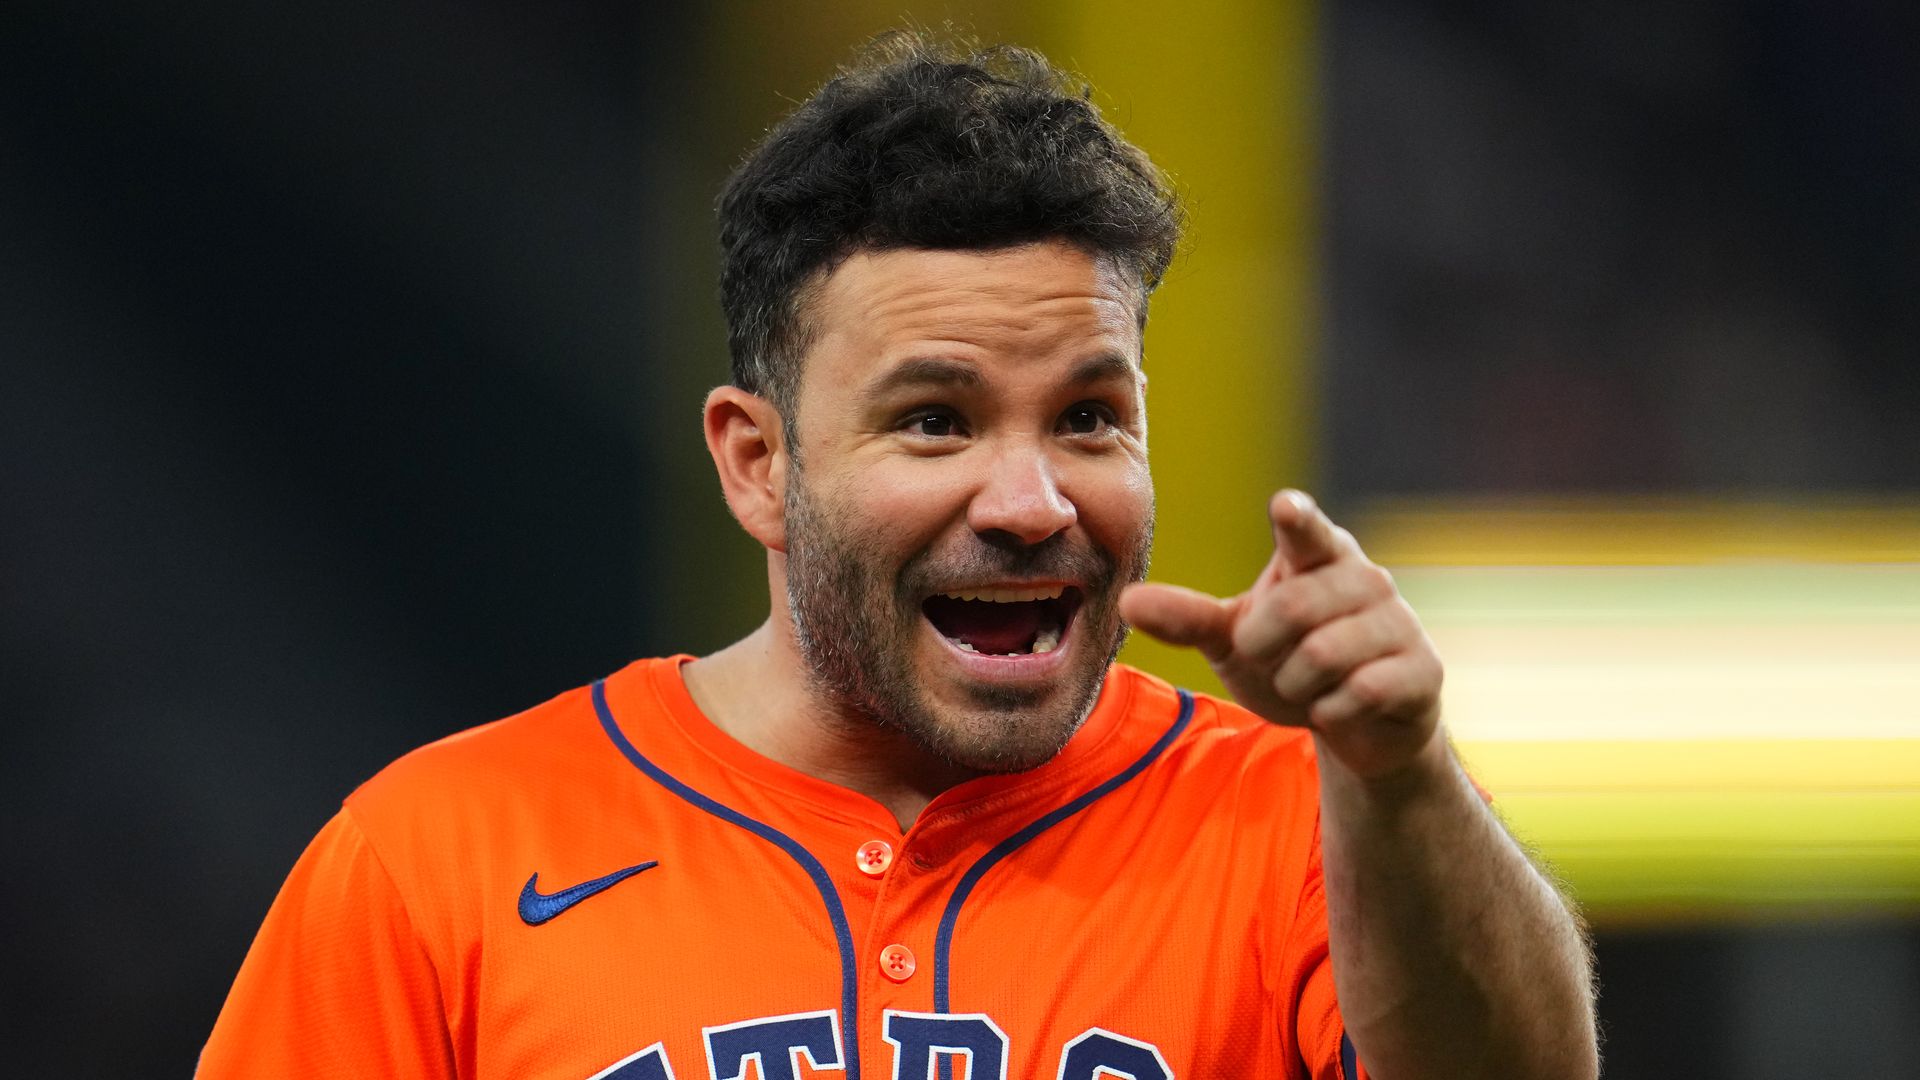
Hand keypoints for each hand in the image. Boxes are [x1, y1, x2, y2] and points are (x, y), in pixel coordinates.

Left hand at [1119, 490, 1444, 780]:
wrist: (1358, 725)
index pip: (1306, 531)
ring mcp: (1400, 622)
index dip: (1297, 519)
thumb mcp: (1233, 641)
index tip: (1284, 506)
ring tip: (1312, 682)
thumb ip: (1188, 618)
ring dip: (1298, 684)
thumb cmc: (1291, 662)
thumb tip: (1126, 601)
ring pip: (1322, 656)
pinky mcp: (1424, 671)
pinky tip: (1343, 705)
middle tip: (1276, 658)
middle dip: (1265, 647)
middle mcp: (1365, 578)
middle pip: (1291, 609)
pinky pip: (1358, 694)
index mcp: (1318, 556)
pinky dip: (1332, 711)